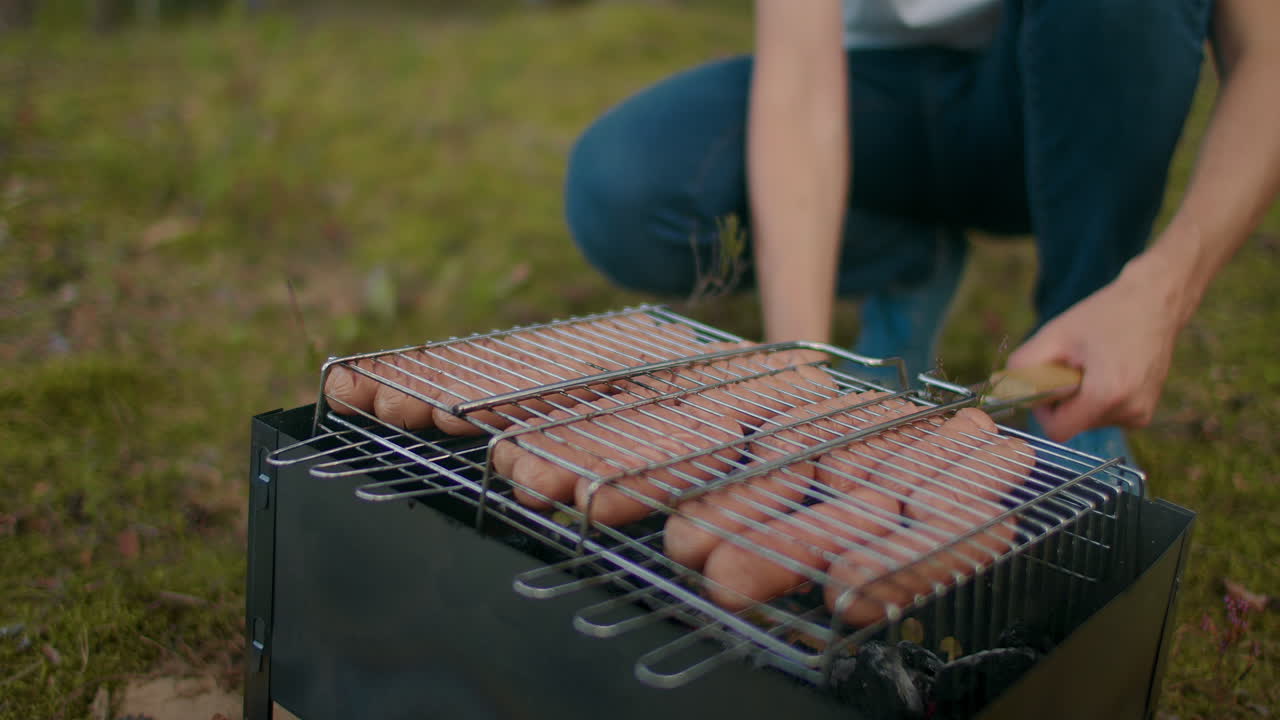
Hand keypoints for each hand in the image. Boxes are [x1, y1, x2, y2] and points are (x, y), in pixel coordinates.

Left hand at [1006, 258, 1186, 442]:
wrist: (1154, 303)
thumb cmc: (1104, 315)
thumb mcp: (1054, 335)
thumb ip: (1023, 367)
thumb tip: (1002, 391)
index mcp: (1107, 395)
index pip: (1057, 430)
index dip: (1044, 409)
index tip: (1048, 382)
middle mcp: (1129, 412)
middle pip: (1072, 425)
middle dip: (1063, 400)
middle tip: (1074, 364)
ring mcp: (1140, 416)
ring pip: (1087, 421)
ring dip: (1080, 397)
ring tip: (1094, 364)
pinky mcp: (1144, 414)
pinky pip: (1104, 416)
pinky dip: (1097, 398)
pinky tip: (1107, 370)